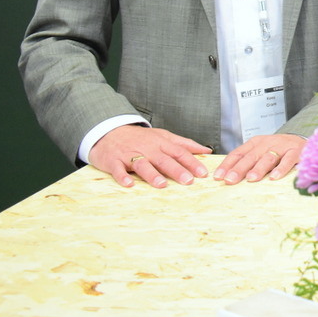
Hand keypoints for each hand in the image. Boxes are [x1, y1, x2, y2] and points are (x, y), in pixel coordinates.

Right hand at [92, 125, 211, 188]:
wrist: (110, 132)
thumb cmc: (141, 138)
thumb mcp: (163, 136)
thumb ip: (185, 144)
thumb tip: (207, 151)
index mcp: (161, 143)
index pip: (179, 153)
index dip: (192, 162)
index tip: (203, 174)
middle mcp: (147, 149)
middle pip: (164, 159)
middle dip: (177, 170)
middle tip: (188, 181)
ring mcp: (130, 154)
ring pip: (142, 164)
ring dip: (152, 174)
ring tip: (162, 185)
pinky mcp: (114, 161)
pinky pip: (118, 169)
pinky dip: (122, 177)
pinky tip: (129, 184)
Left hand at [214, 133, 305, 184]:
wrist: (303, 141)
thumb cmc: (278, 151)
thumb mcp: (261, 151)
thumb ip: (248, 162)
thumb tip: (227, 177)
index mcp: (255, 143)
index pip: (238, 153)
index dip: (227, 165)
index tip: (218, 177)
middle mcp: (267, 143)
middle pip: (251, 156)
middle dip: (239, 169)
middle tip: (230, 180)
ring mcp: (282, 147)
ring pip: (268, 158)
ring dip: (259, 168)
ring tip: (251, 179)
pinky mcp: (296, 151)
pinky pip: (288, 160)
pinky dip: (281, 168)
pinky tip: (274, 177)